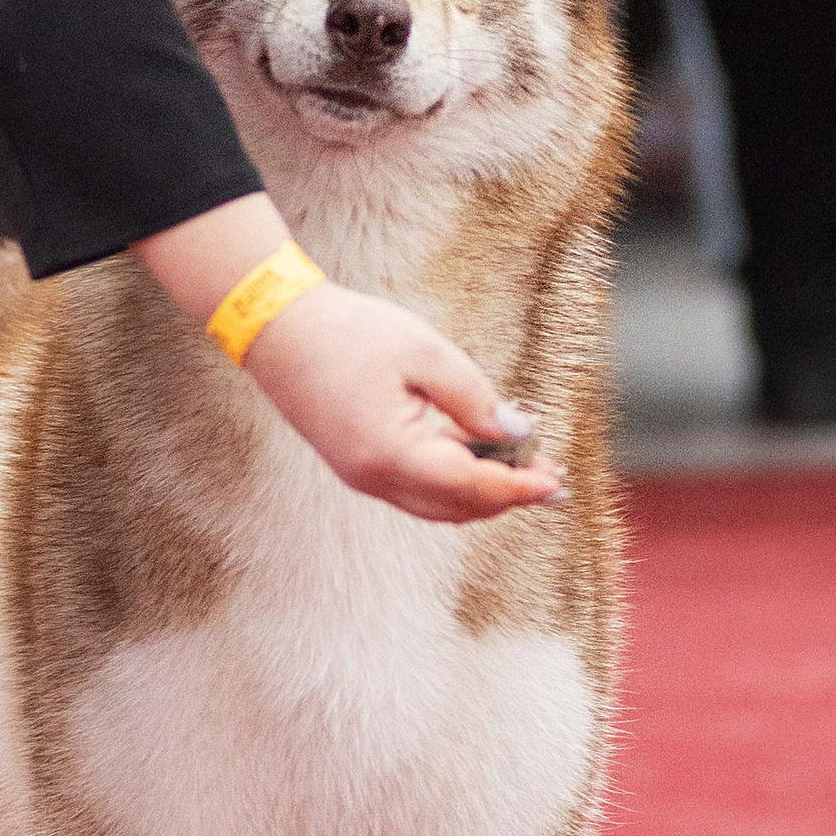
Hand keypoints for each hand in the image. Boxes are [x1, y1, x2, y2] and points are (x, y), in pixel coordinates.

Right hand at [243, 279, 563, 524]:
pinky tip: (478, 453)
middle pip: (456, 508)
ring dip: (481, 492)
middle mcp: (374, 478)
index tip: (557, 482)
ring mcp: (362, 476)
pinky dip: (453, 480)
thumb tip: (519, 431)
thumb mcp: (425, 353)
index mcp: (392, 453)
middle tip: (550, 477)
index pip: (471, 486)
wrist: (277, 327)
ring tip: (522, 466)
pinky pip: (416, 488)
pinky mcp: (357, 465)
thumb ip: (475, 398)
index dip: (519, 486)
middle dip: (506, 496)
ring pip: (436, 505)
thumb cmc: (349, 332)